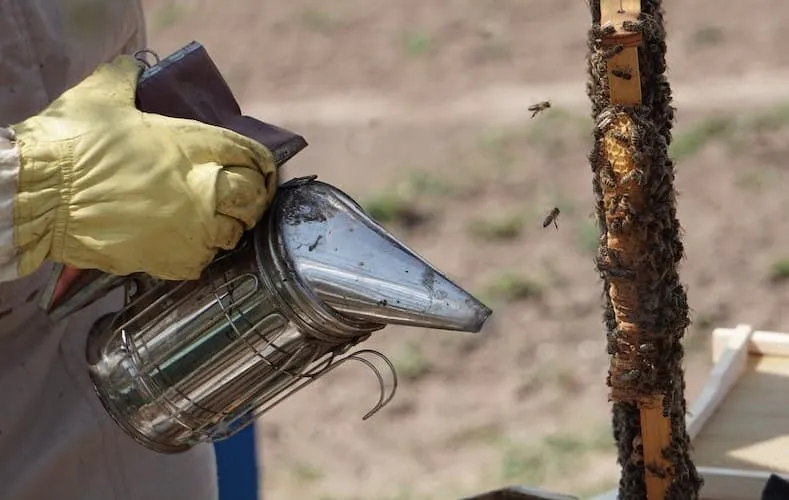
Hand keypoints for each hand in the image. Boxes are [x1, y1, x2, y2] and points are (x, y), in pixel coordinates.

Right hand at [10, 55, 276, 279]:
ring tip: (213, 223)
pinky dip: (199, 255)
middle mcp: (201, 187)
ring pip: (232, 234)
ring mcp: (190, 228)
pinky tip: (186, 245)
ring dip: (227, 228)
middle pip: (251, 197)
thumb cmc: (72, 144)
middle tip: (243, 199)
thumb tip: (134, 68)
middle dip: (252, 198)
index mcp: (192, 144)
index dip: (261, 162)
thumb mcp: (103, 96)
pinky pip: (202, 262)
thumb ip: (127, 79)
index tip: (261, 169)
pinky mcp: (170, 258)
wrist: (41, 195)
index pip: (250, 154)